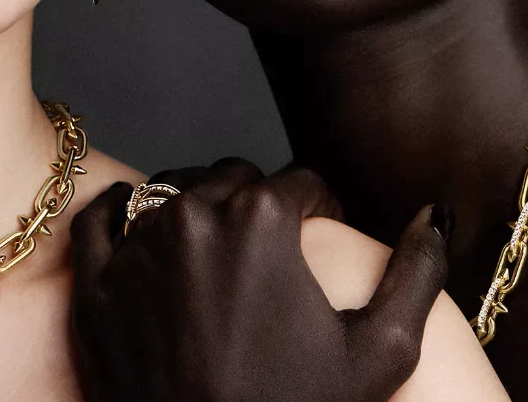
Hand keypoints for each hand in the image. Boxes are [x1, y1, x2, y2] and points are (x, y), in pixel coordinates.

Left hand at [71, 159, 448, 401]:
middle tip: (269, 251)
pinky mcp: (95, 280)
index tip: (319, 233)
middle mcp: (193, 214)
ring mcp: (138, 245)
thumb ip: (416, 272)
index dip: (319, 207)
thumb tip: (432, 213)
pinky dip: (122, 214)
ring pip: (174, 188)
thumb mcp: (380, 352)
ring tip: (218, 253)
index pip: (302, 181)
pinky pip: (102, 217)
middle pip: (236, 177)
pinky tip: (142, 230)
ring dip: (198, 205)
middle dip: (259, 203)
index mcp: (261, 218)